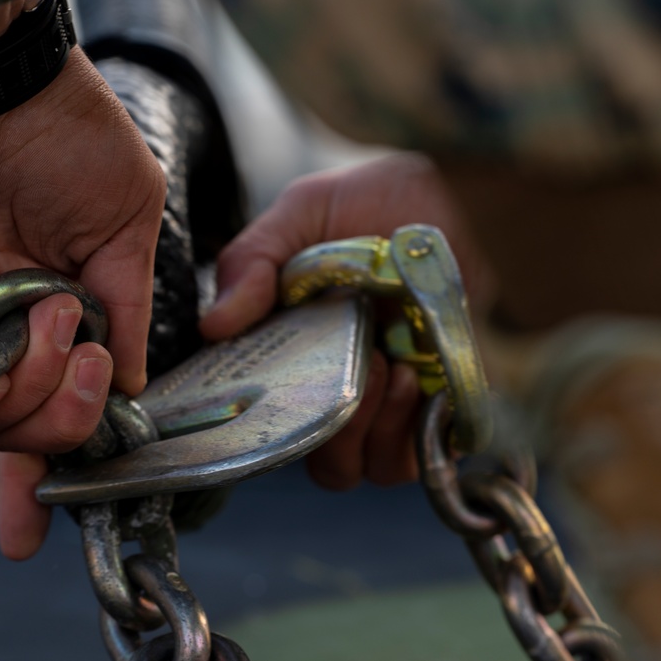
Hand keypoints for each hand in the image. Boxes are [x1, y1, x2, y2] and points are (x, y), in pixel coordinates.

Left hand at [0, 3, 164, 559]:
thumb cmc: (67, 138)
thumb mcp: (128, 221)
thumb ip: (130, 307)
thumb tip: (128, 383)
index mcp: (61, 308)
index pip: (60, 399)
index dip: (66, 457)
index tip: (61, 507)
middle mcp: (5, 328)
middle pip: (26, 429)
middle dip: (64, 419)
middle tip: (84, 361)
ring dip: (28, 390)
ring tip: (47, 320)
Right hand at [201, 154, 494, 489]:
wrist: (446, 193)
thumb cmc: (365, 204)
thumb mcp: (301, 215)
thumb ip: (254, 261)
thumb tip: (214, 326)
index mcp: (294, 360)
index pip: (271, 431)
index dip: (270, 434)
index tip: (285, 394)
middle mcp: (342, 390)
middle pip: (328, 465)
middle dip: (339, 439)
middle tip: (361, 372)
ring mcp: (396, 402)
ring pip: (379, 467)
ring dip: (383, 433)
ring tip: (396, 371)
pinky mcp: (447, 400)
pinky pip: (434, 449)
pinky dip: (426, 428)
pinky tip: (424, 378)